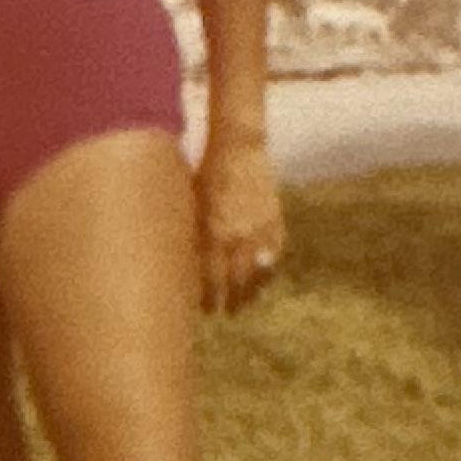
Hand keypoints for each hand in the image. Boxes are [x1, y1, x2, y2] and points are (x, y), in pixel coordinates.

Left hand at [196, 133, 286, 315]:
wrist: (238, 147)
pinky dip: (270, 268)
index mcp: (212, 233)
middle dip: (231, 301)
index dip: (209, 298)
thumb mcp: (191, 204)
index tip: (207, 310)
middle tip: (227, 313)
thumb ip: (192, 234)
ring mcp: (259, 229)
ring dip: (252, 291)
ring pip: (258, 272)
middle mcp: (237, 236)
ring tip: (247, 304)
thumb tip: (185, 264)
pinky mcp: (275, 220)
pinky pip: (275, 252)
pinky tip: (265, 278)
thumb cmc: (205, 172)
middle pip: (235, 281)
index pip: (211, 278)